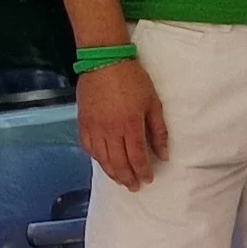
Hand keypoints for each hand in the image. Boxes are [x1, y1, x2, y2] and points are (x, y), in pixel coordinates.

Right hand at [76, 57, 170, 190]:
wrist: (104, 61)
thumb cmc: (132, 79)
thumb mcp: (153, 103)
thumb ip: (158, 131)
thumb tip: (163, 155)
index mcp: (130, 126)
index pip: (137, 157)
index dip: (143, 171)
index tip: (148, 180)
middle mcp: (111, 131)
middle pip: (118, 163)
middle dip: (127, 178)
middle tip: (133, 187)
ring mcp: (94, 128)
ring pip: (102, 159)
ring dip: (112, 173)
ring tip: (120, 179)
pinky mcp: (82, 122)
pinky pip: (87, 147)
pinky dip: (96, 158)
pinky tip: (102, 162)